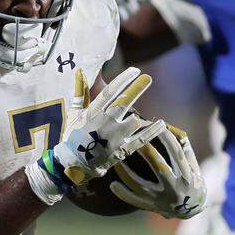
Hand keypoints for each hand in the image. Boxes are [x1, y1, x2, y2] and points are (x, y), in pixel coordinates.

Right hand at [49, 67, 164, 187]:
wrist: (73, 164)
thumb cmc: (72, 136)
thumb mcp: (74, 113)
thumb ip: (80, 92)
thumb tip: (79, 71)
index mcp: (93, 112)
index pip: (110, 92)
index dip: (123, 80)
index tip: (134, 71)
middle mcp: (105, 122)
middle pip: (124, 102)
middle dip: (136, 89)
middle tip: (147, 78)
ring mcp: (115, 136)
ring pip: (134, 120)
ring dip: (139, 114)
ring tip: (143, 113)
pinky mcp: (123, 149)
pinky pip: (141, 138)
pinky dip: (152, 131)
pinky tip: (161, 123)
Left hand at [111, 125, 206, 218]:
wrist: (193, 211)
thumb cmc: (193, 184)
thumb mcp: (195, 168)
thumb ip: (185, 151)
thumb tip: (172, 130)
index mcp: (187, 176)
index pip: (177, 153)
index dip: (167, 138)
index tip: (157, 125)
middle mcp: (175, 188)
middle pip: (160, 167)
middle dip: (148, 151)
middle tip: (135, 138)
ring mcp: (162, 199)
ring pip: (141, 185)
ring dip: (127, 172)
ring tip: (117, 160)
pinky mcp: (152, 206)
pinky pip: (135, 201)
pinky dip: (123, 194)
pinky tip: (113, 184)